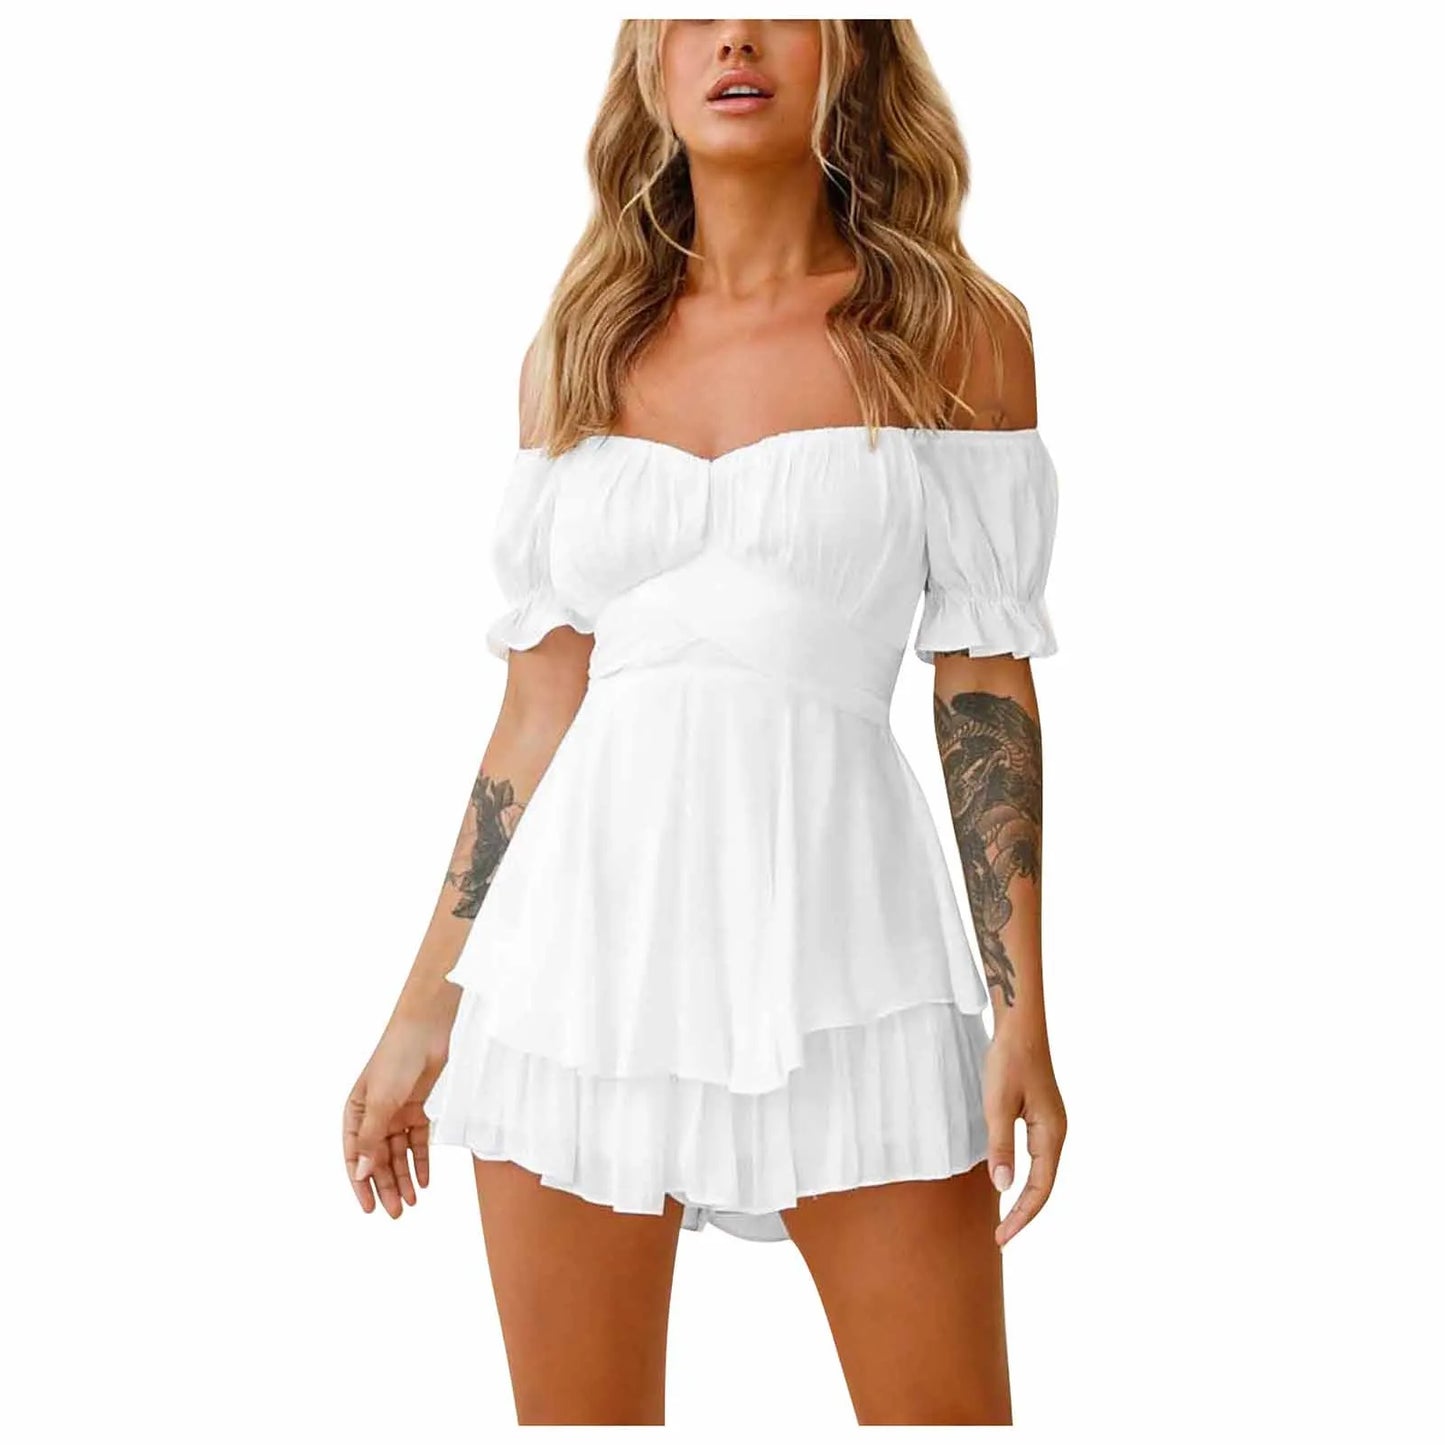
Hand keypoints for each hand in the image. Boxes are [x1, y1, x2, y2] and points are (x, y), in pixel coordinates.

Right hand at [343, 986, 458, 1218]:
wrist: (429, 1026)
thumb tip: (361, 1172)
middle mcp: (373, 1114)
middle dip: (386, 1186)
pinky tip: (425, 1180)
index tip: (369, 1208)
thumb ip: (371, 1138)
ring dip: (404, 1177)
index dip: (360, 1183)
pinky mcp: (419, 1107)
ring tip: (412, 1202)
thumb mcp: (381, 1100)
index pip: (353, 1156)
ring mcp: (397, 1111)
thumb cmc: (397, 1056)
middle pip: (377, 1158)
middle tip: (396, 1213)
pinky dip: (421, 1160)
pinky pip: (418, 1140)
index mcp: (354, 1112)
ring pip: (398, 1153)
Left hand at [983, 1021, 1066, 1246]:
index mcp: (1051, 1133)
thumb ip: (1000, 1146)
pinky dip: (1026, 1176)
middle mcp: (1056, 1132)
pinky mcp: (1041, 1115)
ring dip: (1026, 1197)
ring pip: (1042, 1172)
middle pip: (1045, 1185)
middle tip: (1001, 1237)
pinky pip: (1037, 1156)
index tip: (1002, 1237)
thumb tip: (1003, 1187)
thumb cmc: (1009, 1061)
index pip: (1040, 1189)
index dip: (1021, 1216)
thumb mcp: (997, 1104)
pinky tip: (1009, 1181)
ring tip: (1005, 1219)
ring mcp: (1050, 1124)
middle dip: (1024, 1213)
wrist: (1020, 1025)